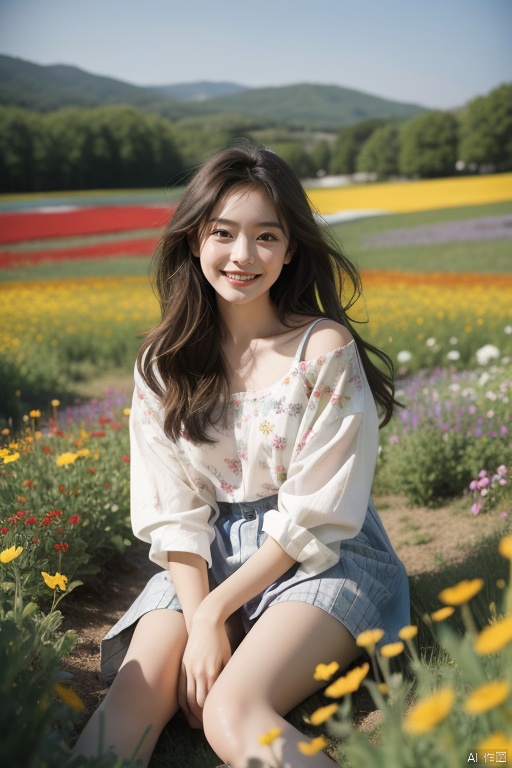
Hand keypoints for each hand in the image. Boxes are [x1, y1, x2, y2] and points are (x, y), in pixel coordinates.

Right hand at [178, 608, 231, 725]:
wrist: (206, 622)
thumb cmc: (221, 640)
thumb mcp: (228, 657)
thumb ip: (226, 675)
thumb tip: (225, 693)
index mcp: (211, 671)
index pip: (210, 700)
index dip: (211, 712)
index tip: (216, 718)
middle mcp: (198, 672)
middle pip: (198, 702)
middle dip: (201, 716)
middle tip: (206, 725)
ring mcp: (189, 669)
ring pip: (187, 698)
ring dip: (191, 712)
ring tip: (196, 721)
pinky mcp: (183, 666)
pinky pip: (181, 688)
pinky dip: (182, 702)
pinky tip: (186, 709)